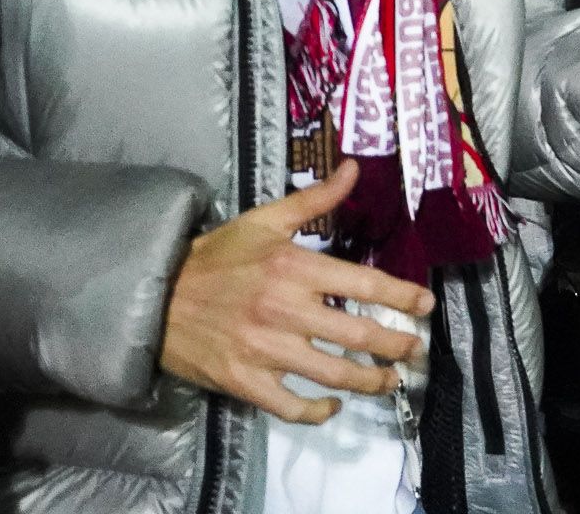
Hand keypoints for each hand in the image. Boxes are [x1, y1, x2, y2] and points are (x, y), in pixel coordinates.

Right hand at [159, 160, 435, 424]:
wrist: (154, 297)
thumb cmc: (215, 258)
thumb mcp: (264, 221)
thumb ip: (315, 199)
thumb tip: (355, 168)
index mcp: (294, 268)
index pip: (364, 284)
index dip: (402, 297)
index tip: (426, 306)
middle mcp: (284, 311)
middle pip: (358, 335)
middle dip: (396, 345)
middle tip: (414, 350)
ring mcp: (264, 351)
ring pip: (333, 374)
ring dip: (370, 382)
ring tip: (390, 381)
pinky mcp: (243, 381)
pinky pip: (290, 406)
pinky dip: (317, 411)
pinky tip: (333, 406)